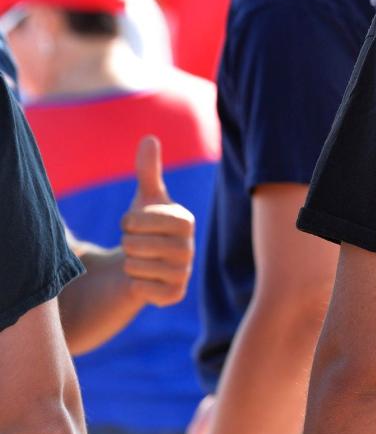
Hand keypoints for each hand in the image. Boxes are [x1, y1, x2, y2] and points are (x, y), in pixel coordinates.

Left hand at [121, 136, 195, 306]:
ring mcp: (184, 272)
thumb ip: (147, 170)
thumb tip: (149, 138)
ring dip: (129, 264)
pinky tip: (144, 280)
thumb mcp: (145, 198)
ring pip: (134, 267)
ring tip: (141, 260)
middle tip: (137, 244)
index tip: (134, 223)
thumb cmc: (147, 225)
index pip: (138, 220)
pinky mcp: (175, 295)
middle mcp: (189, 247)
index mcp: (185, 220)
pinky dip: (135, 284)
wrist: (149, 262)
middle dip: (127, 244)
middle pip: (133, 244)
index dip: (128, 222)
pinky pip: (141, 288)